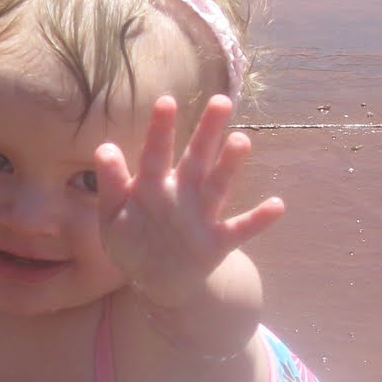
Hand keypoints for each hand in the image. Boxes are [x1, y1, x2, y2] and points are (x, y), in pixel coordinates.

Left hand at [94, 95, 283, 308]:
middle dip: (207, 131)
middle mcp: (183, 193)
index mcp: (154, 184)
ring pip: (218, 186)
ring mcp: (203, 216)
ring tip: (242, 140)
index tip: (166, 101)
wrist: (156, 280)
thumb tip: (103, 148)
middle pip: (196, 158)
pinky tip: (277, 205)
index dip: (160, 129)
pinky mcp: (218, 242)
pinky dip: (259, 220)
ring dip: (229, 165)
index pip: (156, 153)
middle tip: (220, 102)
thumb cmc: (133, 240)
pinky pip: (241, 230)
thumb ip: (112, 185)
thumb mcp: (112, 217)